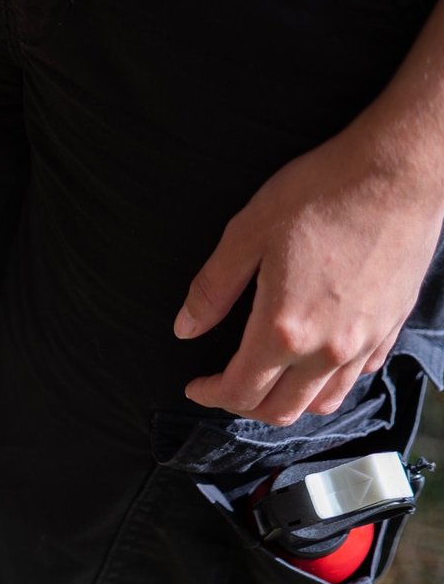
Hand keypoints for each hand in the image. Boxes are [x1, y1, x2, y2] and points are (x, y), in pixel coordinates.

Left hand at [175, 100, 443, 425]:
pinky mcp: (391, 326)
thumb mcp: (246, 234)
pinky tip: (313, 360)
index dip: (210, 395)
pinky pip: (357, 375)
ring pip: (323, 402)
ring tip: (266, 381)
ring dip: (288, 402)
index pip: (240, 390)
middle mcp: (329, 347)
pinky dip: (328, 381)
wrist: (397, 173)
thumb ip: (212, 288)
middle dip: (244, 406)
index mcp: (285, 329)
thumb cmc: (323, 194)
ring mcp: (366, 341)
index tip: (196, 386)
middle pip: (281, 410)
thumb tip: (185, 326)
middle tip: (224, 387)